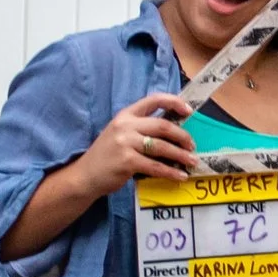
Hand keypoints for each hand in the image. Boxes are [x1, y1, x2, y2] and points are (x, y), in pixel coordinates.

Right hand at [76, 92, 196, 196]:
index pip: (153, 100)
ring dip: (181, 155)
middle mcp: (126, 125)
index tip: (189, 110)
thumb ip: (140, 129)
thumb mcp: (120, 134)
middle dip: (182, 136)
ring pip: (162, 147)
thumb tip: (172, 133)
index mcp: (126, 115)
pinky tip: (180, 176)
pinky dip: (171, 172)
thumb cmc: (107, 156)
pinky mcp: (127, 161)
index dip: (174, 102)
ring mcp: (126, 143)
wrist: (85, 175)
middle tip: (192, 146)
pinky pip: (156, 166)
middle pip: (162, 125)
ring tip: (192, 162)